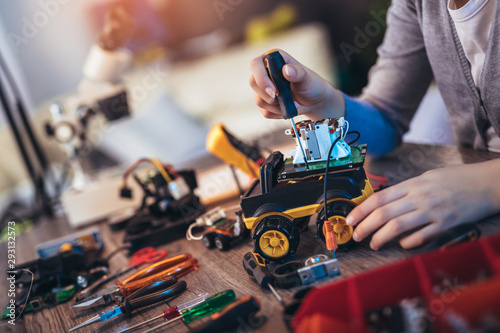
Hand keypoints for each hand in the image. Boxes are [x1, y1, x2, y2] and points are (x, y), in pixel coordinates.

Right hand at [249, 49, 343, 119]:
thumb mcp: (307, 78)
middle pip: (253, 83)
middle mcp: (265, 72)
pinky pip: (264, 111)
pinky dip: (277, 113)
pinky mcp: (265, 101)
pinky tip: (287, 109)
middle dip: (267, 95)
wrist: (313, 100)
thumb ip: (297, 73)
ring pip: (259, 100)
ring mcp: (263, 88)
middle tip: (281, 100)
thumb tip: (286, 70)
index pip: (256, 64)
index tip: (273, 91)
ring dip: (276, 107)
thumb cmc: (311, 84)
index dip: (261, 78)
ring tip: (291, 104)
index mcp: (273, 59)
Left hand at [346, 160, 499, 249]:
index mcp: (413, 184)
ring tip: (373, 243)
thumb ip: (407, 189)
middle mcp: (419, 197)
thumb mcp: (428, 177)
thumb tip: (386, 201)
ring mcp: (432, 211)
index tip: (350, 219)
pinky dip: (408, 242)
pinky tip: (402, 245)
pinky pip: (421, 236)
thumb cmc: (457, 179)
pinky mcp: (445, 224)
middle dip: (365, 226)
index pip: (379, 198)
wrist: (487, 183)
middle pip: (384, 214)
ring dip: (381, 237)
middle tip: (356, 235)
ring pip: (398, 227)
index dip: (361, 210)